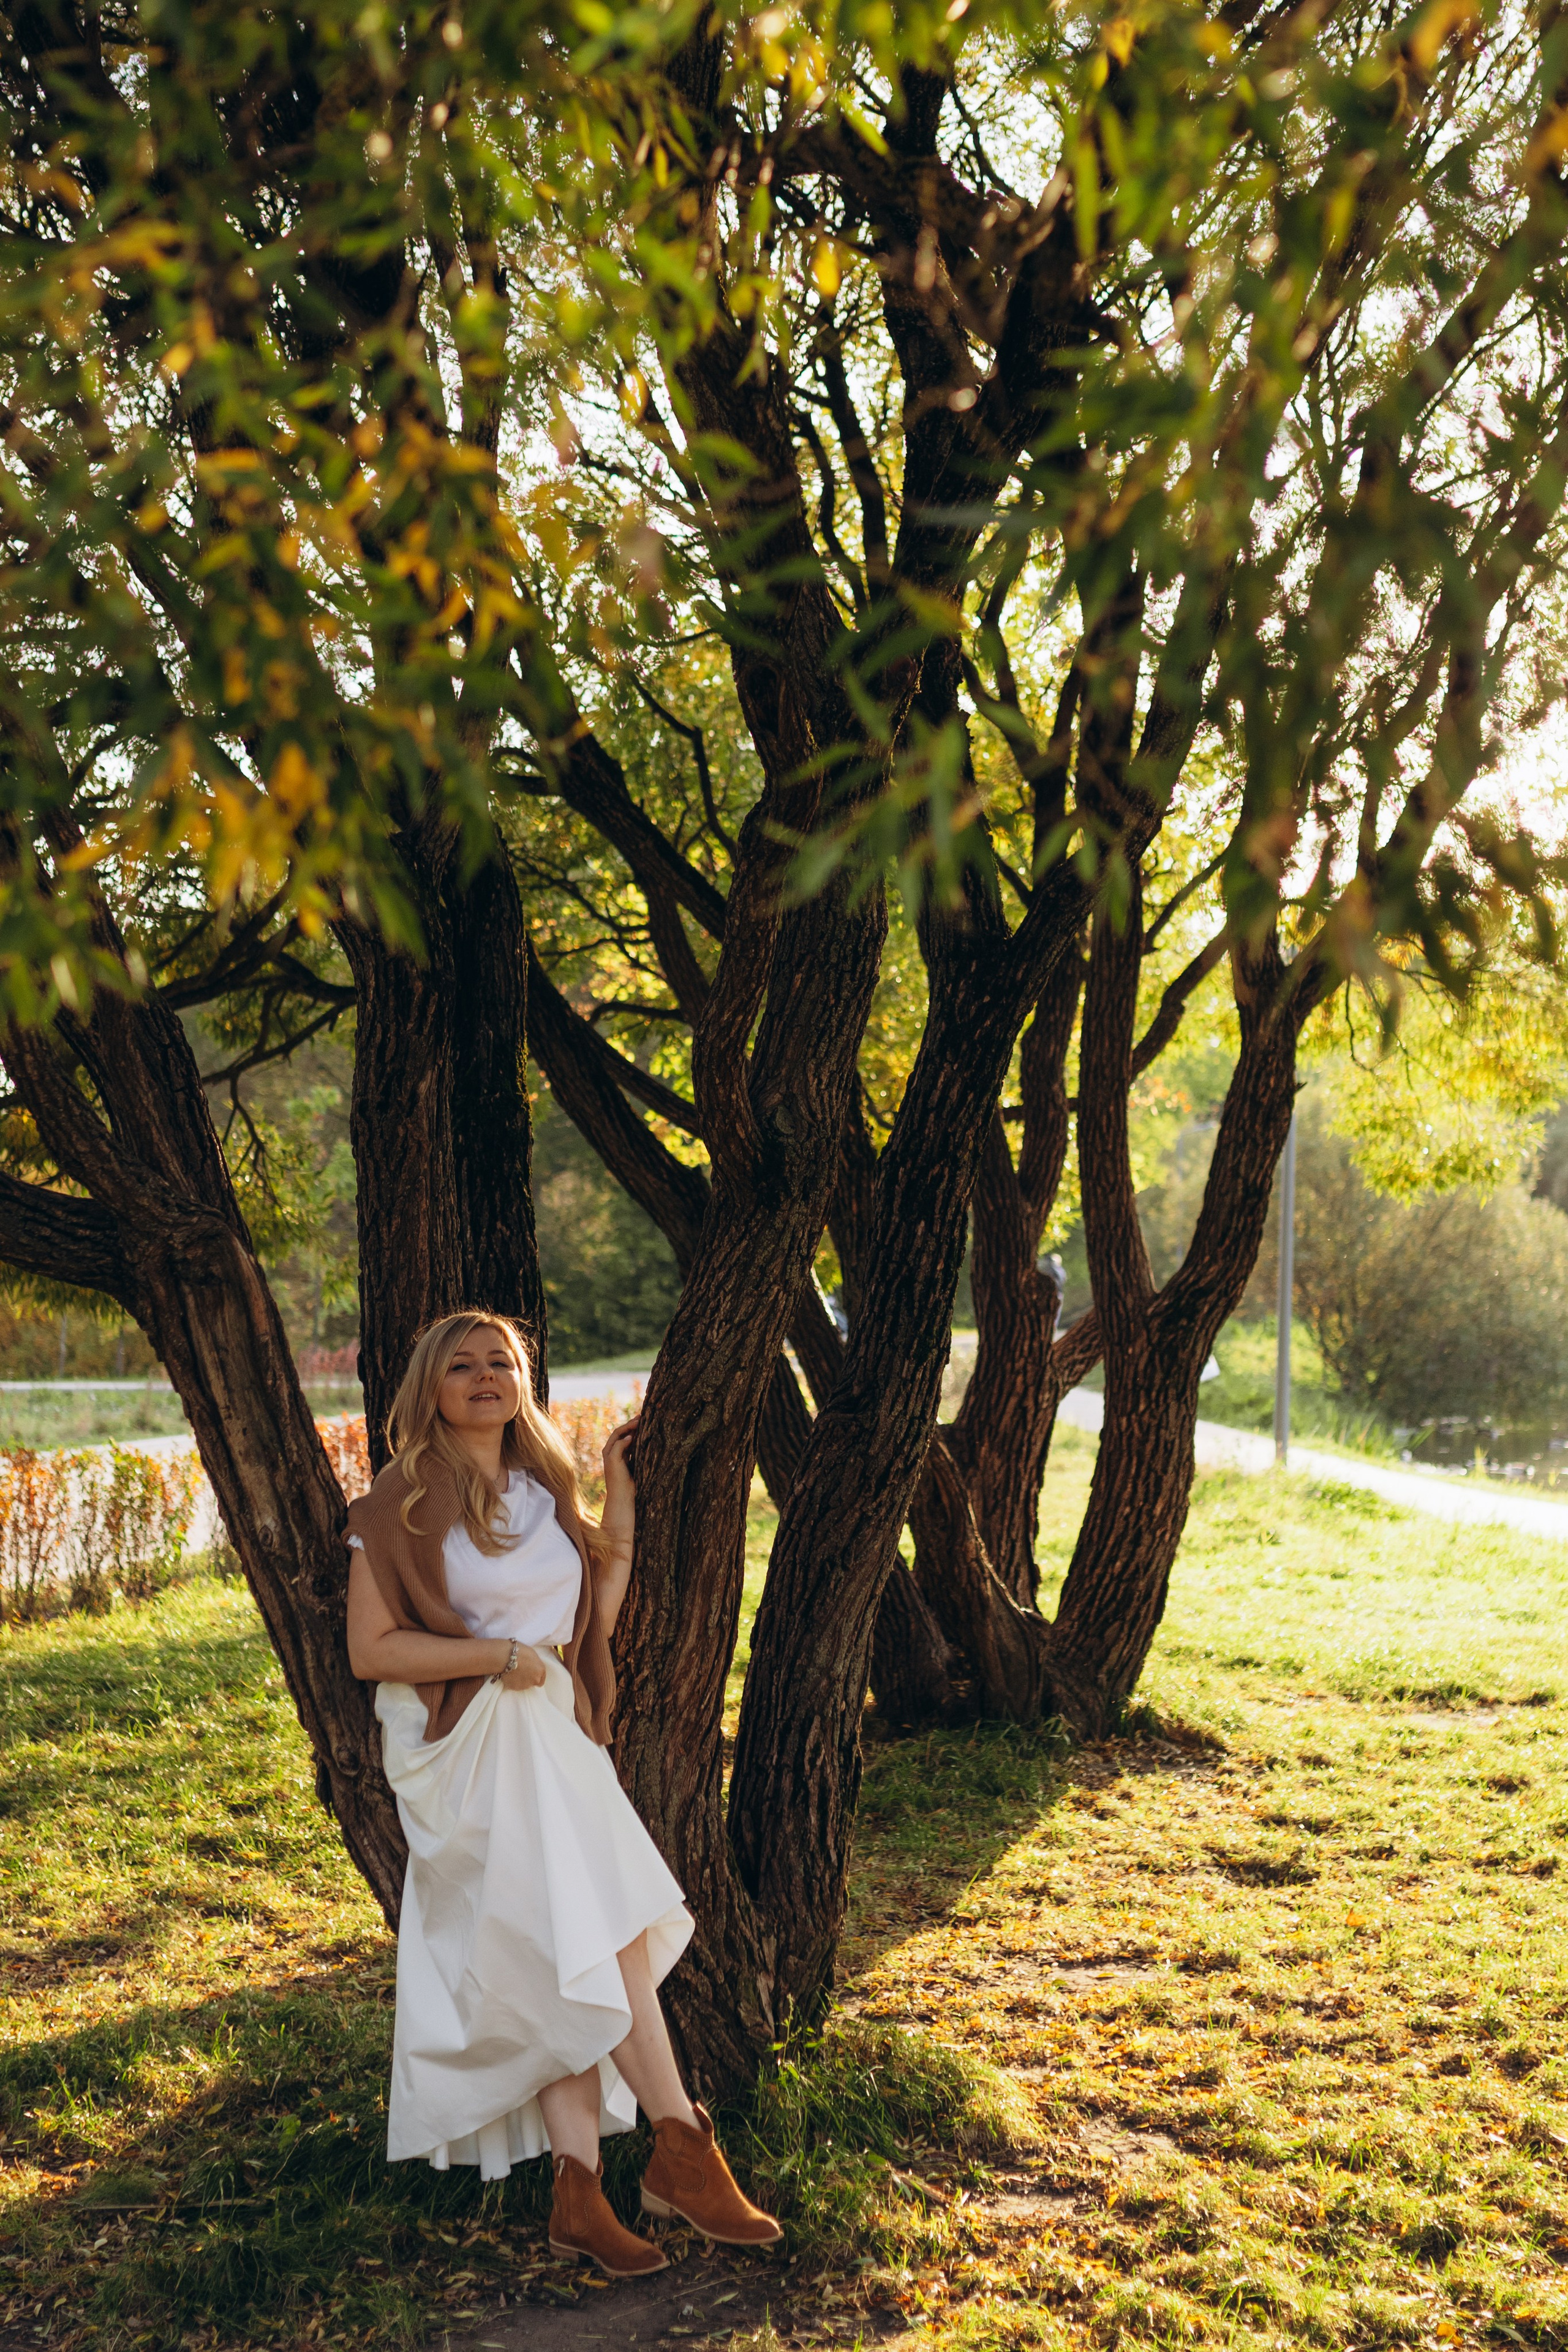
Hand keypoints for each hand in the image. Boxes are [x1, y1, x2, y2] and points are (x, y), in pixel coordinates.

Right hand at [499, 1646, 546, 1690]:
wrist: (506, 1657)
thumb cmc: (520, 1651)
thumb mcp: (533, 1654)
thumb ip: (535, 1664)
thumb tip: (533, 1667)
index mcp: (541, 1670)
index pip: (541, 1680)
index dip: (536, 1677)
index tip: (531, 1674)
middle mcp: (535, 1680)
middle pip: (533, 1683)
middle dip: (528, 1679)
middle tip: (521, 1671)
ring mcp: (525, 1685)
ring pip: (524, 1685)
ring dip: (521, 1681)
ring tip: (514, 1672)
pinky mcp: (515, 1688)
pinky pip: (515, 1686)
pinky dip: (513, 1682)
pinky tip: (509, 1675)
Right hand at [600, 1413, 639, 1552]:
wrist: (625, 1504)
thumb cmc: (636, 1490)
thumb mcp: (642, 1470)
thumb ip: (644, 1457)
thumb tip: (661, 1446)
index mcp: (620, 1455)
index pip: (625, 1435)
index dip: (634, 1426)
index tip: (647, 1418)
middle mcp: (612, 1455)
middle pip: (619, 1432)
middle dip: (631, 1423)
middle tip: (644, 1414)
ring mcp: (610, 1459)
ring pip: (616, 1436)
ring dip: (627, 1427)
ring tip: (639, 1421)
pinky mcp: (611, 1464)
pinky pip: (615, 1448)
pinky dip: (623, 1441)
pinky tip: (633, 1437)